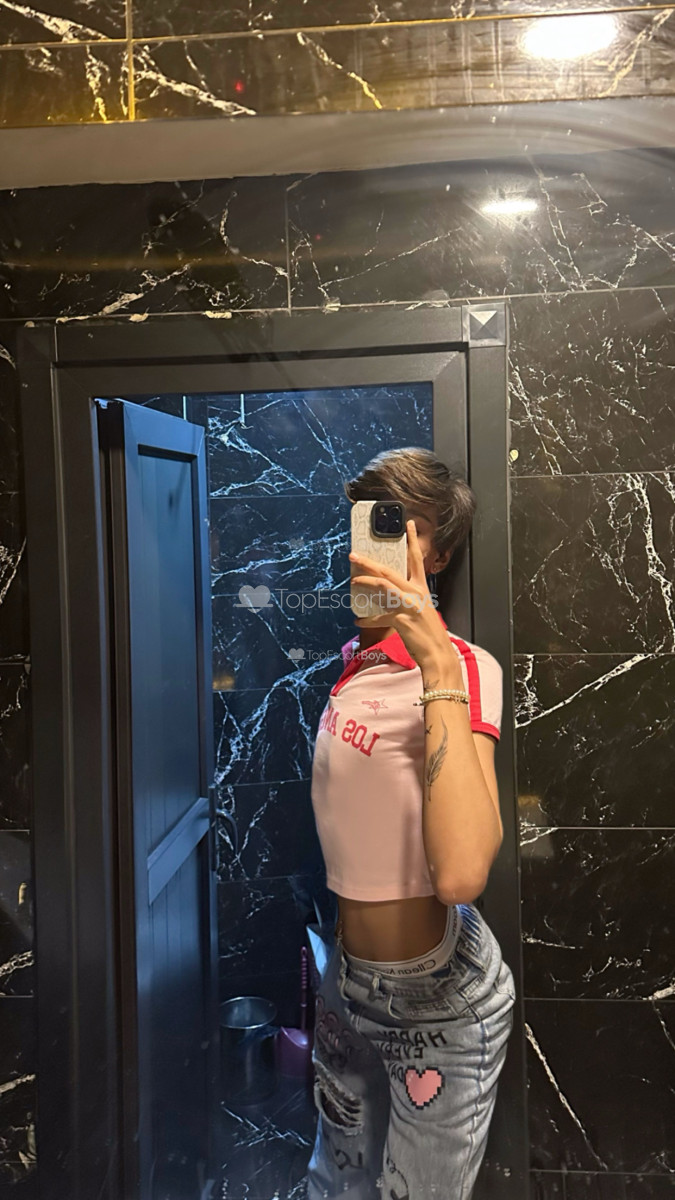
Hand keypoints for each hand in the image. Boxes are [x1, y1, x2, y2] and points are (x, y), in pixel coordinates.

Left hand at [349, 520, 462, 679]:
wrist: (438, 653)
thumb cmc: (429, 634)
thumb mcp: (421, 610)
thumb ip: (407, 599)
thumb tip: (388, 594)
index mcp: (422, 589)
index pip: (416, 559)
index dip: (412, 540)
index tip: (408, 524)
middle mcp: (415, 593)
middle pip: (389, 570)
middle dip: (369, 562)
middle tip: (354, 555)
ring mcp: (408, 605)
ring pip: (382, 586)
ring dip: (365, 581)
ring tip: (353, 580)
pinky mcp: (401, 620)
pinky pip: (379, 616)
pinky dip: (367, 618)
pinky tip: (358, 620)